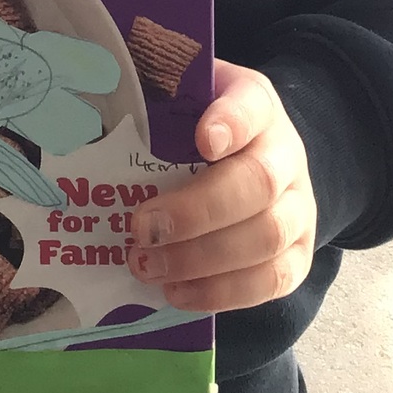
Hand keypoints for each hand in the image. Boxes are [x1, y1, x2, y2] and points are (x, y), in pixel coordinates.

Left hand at [127, 58, 315, 312]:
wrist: (259, 157)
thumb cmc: (203, 128)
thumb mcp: (184, 99)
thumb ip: (155, 102)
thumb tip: (93, 113)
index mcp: (256, 104)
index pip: (251, 104)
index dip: (230, 123)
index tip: (203, 139)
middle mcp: (286, 154)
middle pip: (259, 182)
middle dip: (197, 211)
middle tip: (141, 228)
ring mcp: (299, 208)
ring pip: (267, 237)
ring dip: (202, 260)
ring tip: (148, 266)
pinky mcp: (298, 256)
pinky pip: (272, 281)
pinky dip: (221, 293)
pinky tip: (176, 292)